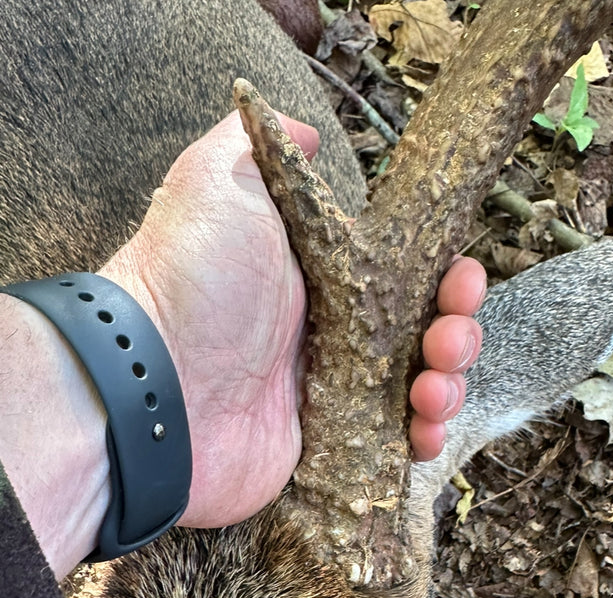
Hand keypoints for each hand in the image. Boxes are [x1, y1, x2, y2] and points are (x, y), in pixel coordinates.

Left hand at [102, 111, 485, 528]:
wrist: (153, 388)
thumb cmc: (191, 283)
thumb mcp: (220, 183)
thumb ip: (264, 147)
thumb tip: (305, 133)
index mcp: (322, 278)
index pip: (409, 275)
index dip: (446, 277)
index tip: (459, 277)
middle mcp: (333, 336)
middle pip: (425, 334)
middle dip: (456, 333)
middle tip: (445, 337)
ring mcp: (334, 396)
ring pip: (420, 391)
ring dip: (448, 386)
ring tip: (429, 391)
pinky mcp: (330, 449)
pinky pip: (395, 446)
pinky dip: (424, 439)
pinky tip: (422, 433)